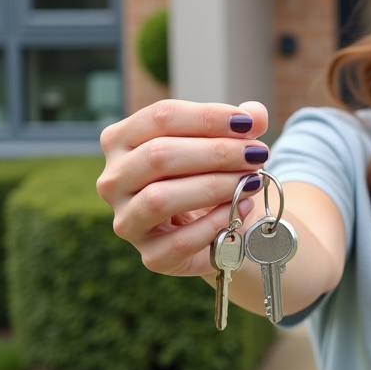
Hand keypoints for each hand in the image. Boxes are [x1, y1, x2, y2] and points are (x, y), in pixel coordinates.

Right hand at [97, 99, 271, 277]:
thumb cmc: (210, 173)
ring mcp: (127, 220)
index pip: (160, 117)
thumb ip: (242, 123)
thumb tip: (256, 114)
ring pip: (160, 198)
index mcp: (122, 140)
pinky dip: (217, 222)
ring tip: (252, 180)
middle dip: (216, 152)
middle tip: (257, 154)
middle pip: (159, 155)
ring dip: (216, 186)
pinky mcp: (150, 255)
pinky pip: (180, 241)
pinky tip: (243, 208)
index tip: (248, 123)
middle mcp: (113, 180)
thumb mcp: (224, 142)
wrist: (217, 226)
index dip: (207, 117)